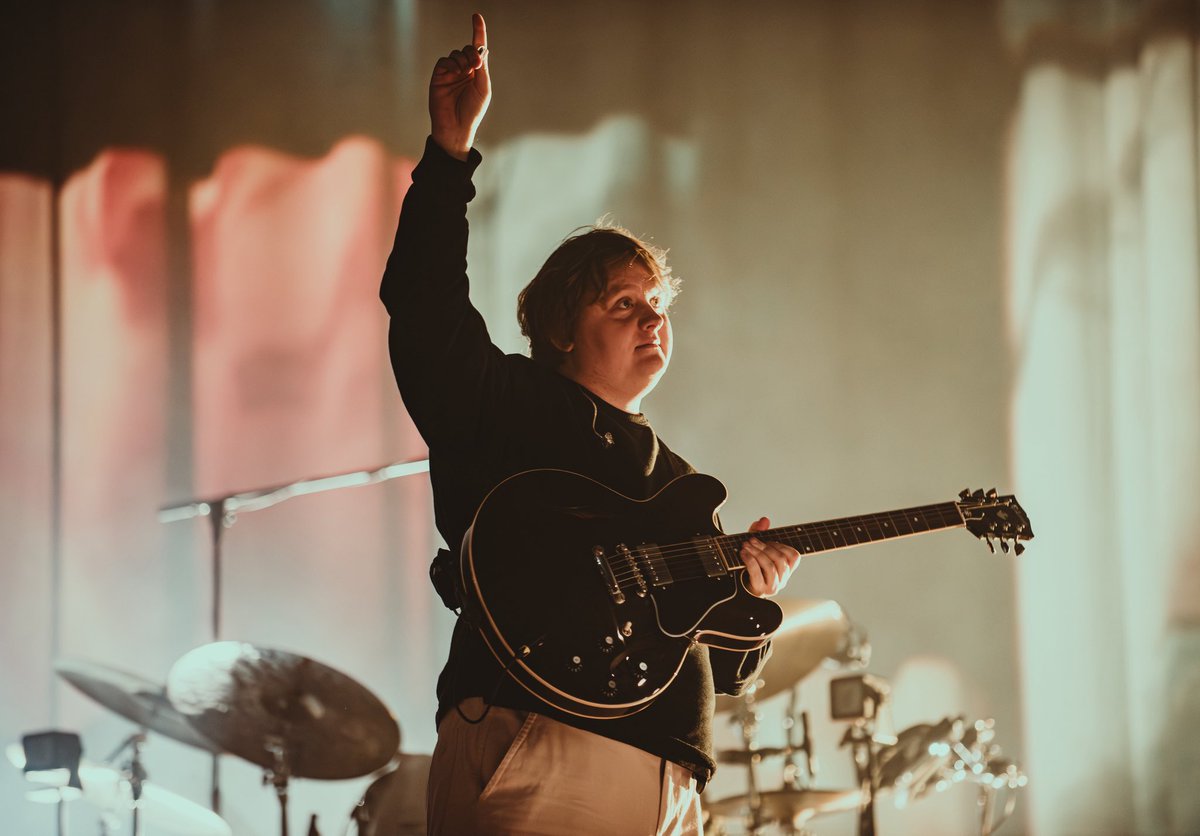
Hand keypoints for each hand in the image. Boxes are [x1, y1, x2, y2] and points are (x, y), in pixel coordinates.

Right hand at [429, 13, 490, 160]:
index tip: (476, 16)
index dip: (478, 32)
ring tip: (466, 73)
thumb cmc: (472, 111)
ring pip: (456, 53)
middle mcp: (464, 70)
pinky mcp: (439, 76)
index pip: (477, 48)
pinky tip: (456, 73)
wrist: (456, 128)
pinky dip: (451, 63)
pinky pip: (444, 61)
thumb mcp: (483, 88)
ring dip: (463, 60)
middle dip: (472, 53)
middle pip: (467, 49)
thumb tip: (480, 48)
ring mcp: (451, 73)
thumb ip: (482, 68)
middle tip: (476, 67)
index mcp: (477, 73)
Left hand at [740, 517, 799, 597]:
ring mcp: (771, 586)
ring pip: (770, 566)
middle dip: (765, 547)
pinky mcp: (759, 589)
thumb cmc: (750, 565)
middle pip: (781, 559)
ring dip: (757, 552)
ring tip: (746, 546)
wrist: (737, 585)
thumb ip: (759, 532)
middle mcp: (782, 579)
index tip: (768, 541)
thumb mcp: (755, 547)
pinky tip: (743, 554)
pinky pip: (757, 574)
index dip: (782, 545)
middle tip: (752, 540)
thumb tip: (764, 520)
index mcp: (786, 569)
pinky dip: (750, 561)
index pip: (794, 556)